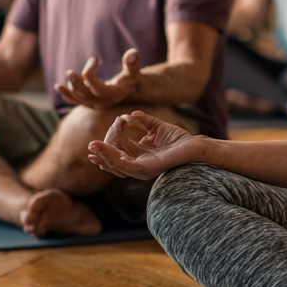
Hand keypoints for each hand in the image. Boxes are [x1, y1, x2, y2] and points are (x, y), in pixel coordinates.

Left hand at [56, 49, 141, 109]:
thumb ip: (133, 63)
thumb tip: (132, 53)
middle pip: (85, 95)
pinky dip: (67, 95)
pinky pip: (76, 101)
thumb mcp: (134, 71)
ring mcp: (95, 104)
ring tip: (63, 80)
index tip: (94, 60)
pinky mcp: (89, 102)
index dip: (92, 75)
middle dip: (76, 84)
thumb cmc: (131, 79)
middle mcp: (103, 102)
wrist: (128, 91)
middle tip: (69, 72)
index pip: (98, 88)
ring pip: (79, 99)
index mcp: (113, 94)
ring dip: (70, 90)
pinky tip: (59, 87)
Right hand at [87, 110, 205, 180]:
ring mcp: (142, 169)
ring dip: (103, 156)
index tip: (96, 138)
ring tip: (93, 147)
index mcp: (137, 155)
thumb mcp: (156, 126)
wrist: (195, 145)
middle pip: (113, 158)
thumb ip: (141, 119)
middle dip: (101, 151)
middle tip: (91, 143)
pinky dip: (115, 160)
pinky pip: (127, 167)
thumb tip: (126, 116)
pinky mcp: (147, 169)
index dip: (105, 145)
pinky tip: (107, 151)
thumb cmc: (177, 138)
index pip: (116, 150)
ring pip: (116, 165)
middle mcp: (137, 164)